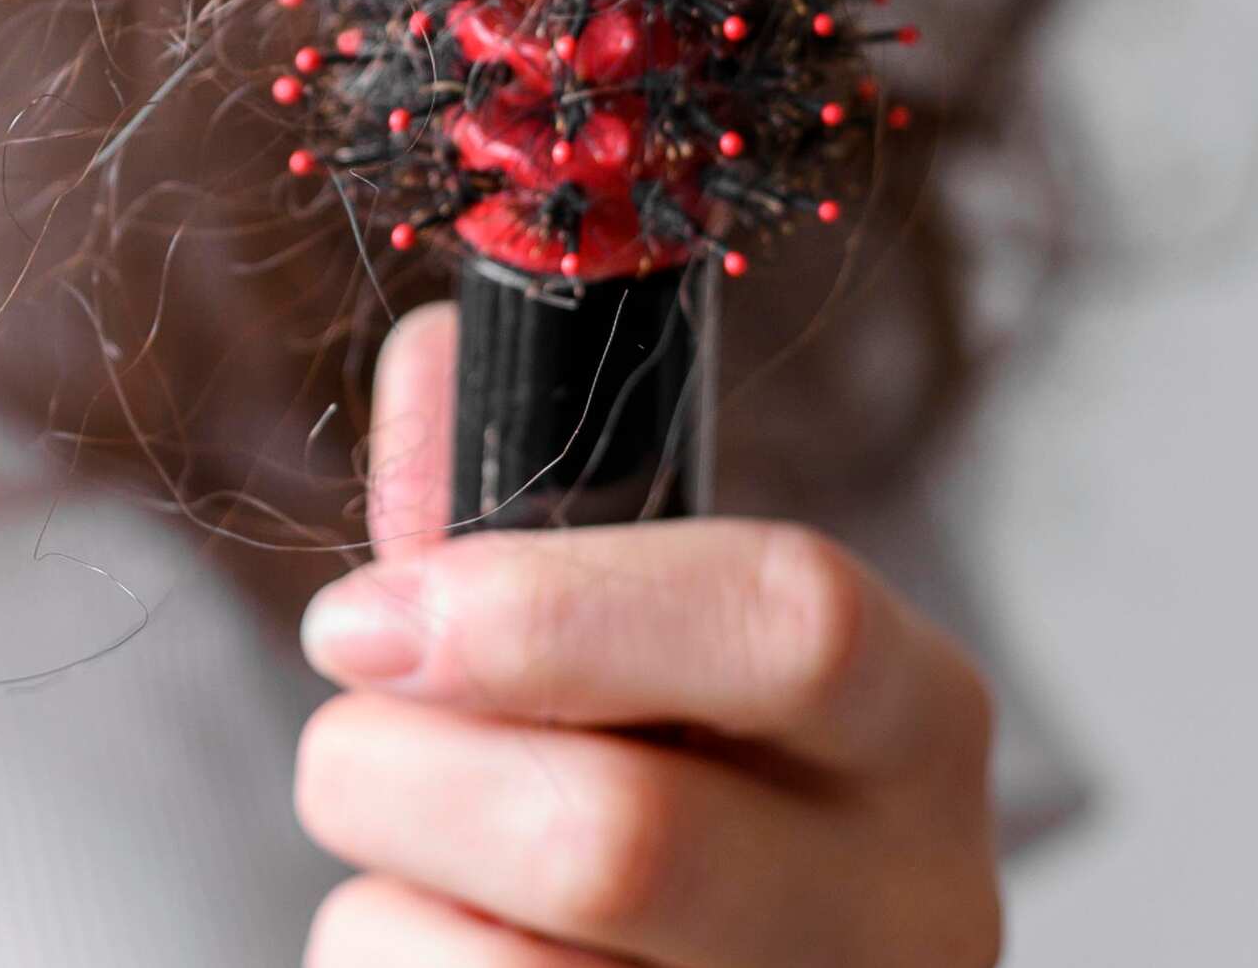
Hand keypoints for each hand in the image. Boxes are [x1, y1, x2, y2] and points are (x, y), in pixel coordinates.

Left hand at [287, 308, 1000, 966]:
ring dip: (385, 903)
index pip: (793, 622)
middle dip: (400, 775)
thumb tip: (431, 352)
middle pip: (616, 839)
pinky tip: (454, 959)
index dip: (547, 609)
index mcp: (910, 723)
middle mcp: (907, 906)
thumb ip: (521, 508)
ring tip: (422, 878)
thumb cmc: (667, 797)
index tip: (367, 616)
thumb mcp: (636, 646)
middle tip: (347, 754)